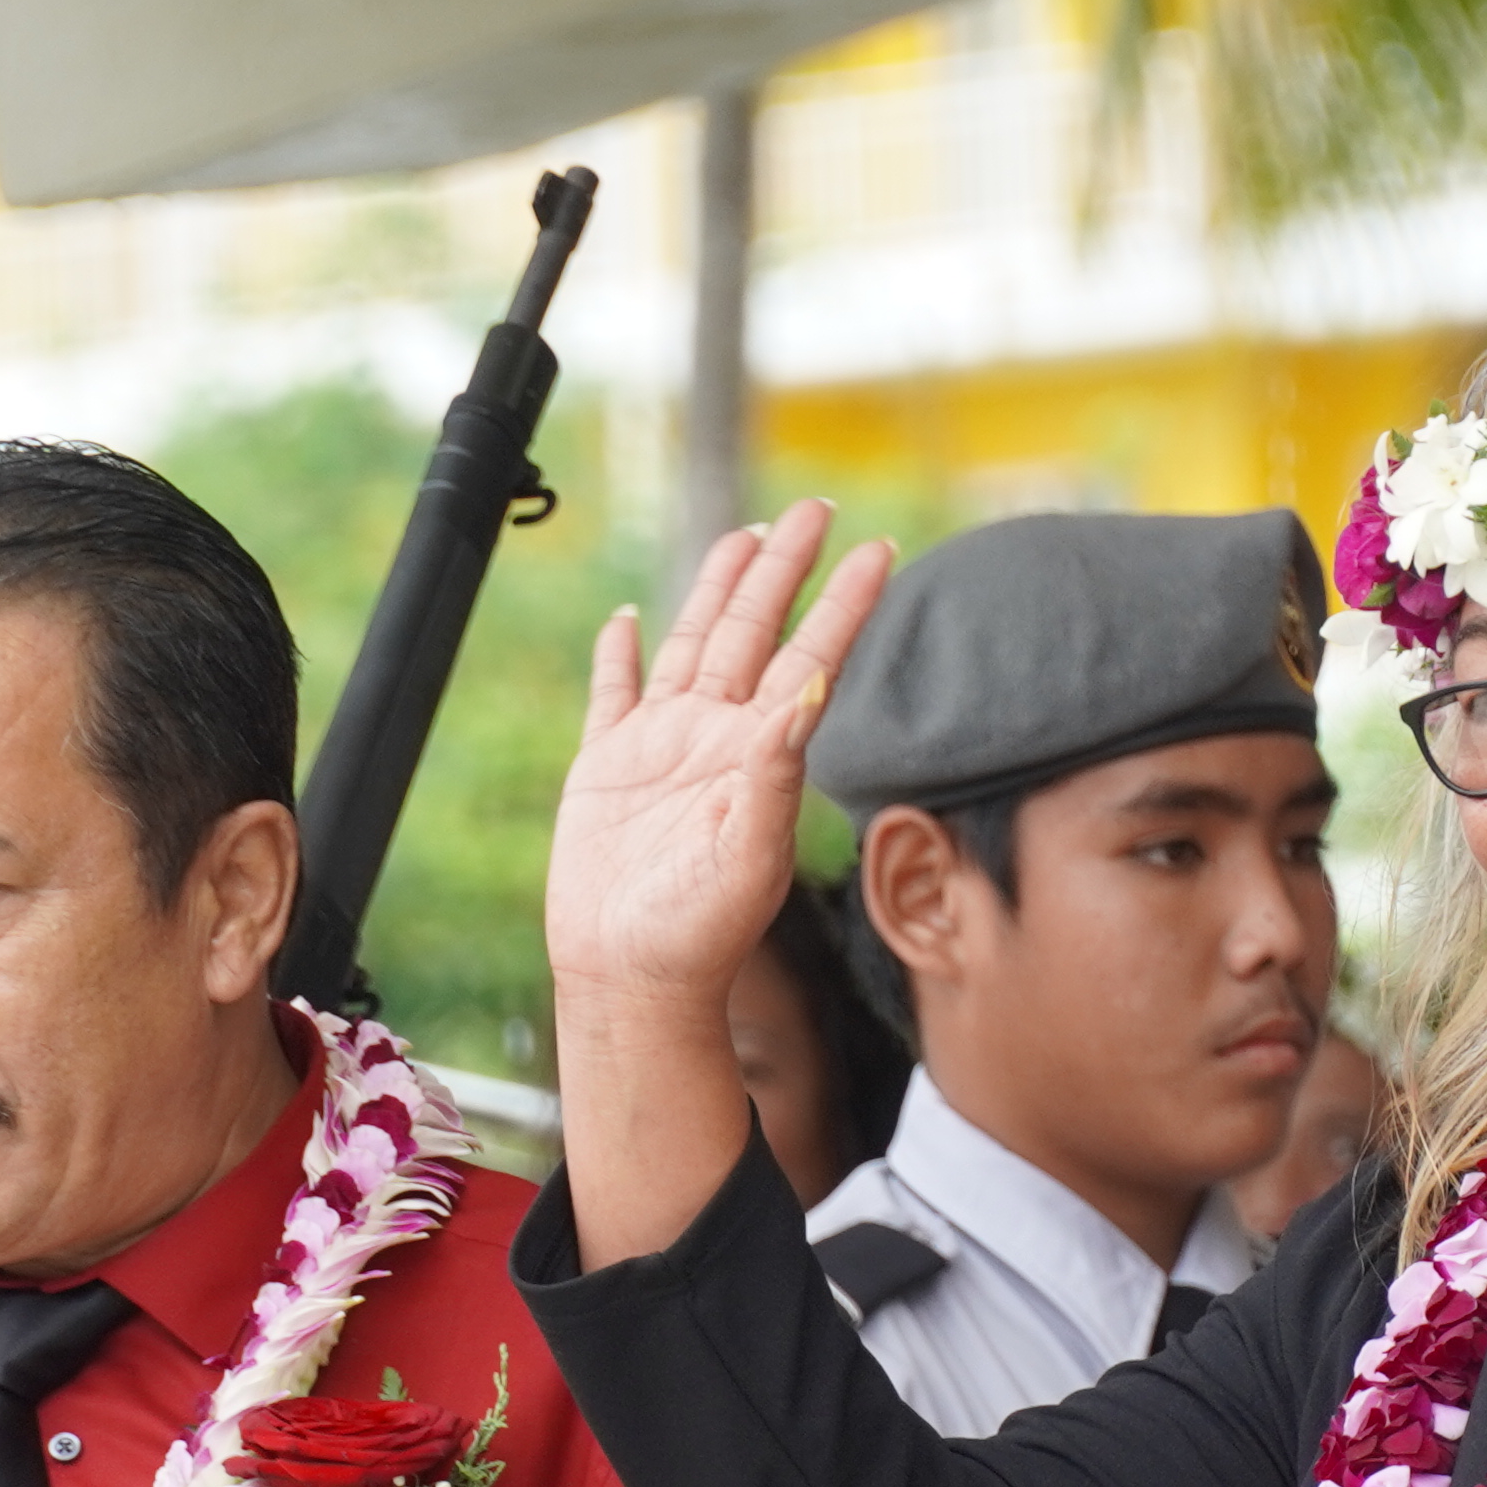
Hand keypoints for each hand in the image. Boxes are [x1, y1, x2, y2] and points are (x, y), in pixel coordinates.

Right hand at [543, 506, 892, 1026]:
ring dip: (716, 591)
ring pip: (692, 645)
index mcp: (761, 753)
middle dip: (784, 568)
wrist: (630, 980)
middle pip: (753, 630)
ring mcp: (660, 748)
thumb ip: (776, 768)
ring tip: (743, 537)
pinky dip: (618, 656)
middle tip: (814, 507)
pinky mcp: (606, 767)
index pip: (812, 657)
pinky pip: (613, 695)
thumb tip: (813, 686)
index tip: (880, 549)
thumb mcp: (750, 850)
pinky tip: (627, 619)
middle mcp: (716, 738)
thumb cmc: (699, 932)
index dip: (844, 603)